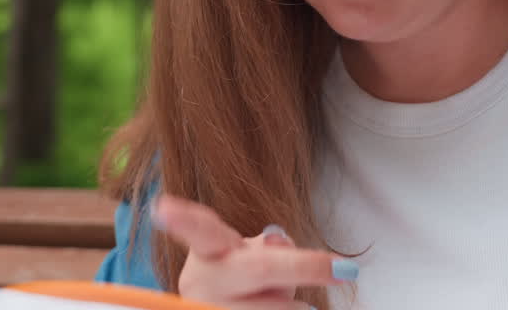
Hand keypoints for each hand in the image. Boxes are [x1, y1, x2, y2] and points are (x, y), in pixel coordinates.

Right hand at [152, 194, 357, 309]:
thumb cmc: (245, 281)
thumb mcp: (251, 256)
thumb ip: (267, 247)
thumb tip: (279, 242)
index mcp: (208, 251)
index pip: (198, 228)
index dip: (180, 217)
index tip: (162, 207)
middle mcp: (202, 282)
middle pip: (258, 268)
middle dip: (304, 267)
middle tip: (346, 270)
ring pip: (272, 309)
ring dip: (296, 306)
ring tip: (293, 305)